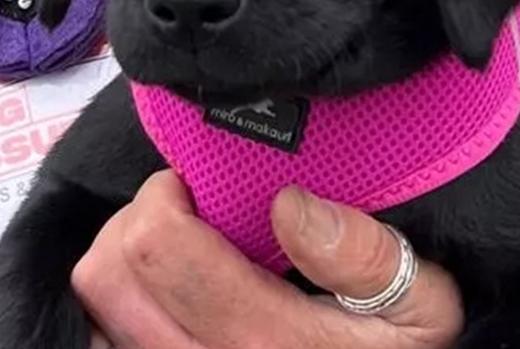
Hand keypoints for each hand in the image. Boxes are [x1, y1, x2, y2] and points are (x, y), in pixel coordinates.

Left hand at [74, 172, 461, 348]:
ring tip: (173, 252)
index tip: (200, 186)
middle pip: (107, 274)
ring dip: (122, 263)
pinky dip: (117, 308)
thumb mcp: (424, 302)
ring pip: (95, 308)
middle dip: (137, 221)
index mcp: (265, 339)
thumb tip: (291, 206)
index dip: (167, 194)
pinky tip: (161, 295)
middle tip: (183, 212)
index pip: (159, 245)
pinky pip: (102, 340)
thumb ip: (370, 253)